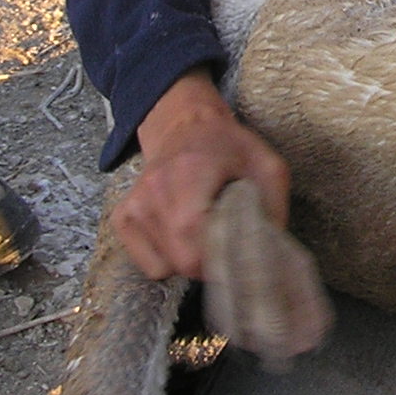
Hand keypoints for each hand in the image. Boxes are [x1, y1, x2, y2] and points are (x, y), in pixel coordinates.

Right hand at [113, 69, 292, 278]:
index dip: (223, 257)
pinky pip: (149, 264)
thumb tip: (271, 253)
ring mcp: (133, 205)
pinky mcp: (122, 217)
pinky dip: (169, 259)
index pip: (198, 243)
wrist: (184, 126)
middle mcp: (154, 191)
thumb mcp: (267, 166)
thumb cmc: (230, 147)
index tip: (239, 248)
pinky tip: (182, 234)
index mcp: (190, 173)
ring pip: (165, 268)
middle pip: (182, 262)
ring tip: (203, 229)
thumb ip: (273, 208)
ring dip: (190, 260)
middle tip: (225, 243)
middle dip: (210, 264)